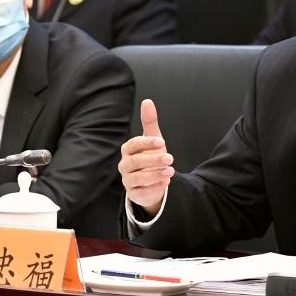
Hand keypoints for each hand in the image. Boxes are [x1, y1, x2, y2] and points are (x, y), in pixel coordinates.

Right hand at [118, 99, 173, 216]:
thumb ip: (150, 122)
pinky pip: (141, 192)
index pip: (133, 144)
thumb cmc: (151, 157)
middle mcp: (125, 165)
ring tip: (171, 171)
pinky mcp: (133, 194)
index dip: (146, 143)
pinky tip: (166, 182)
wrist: (153, 181)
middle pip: (135, 161)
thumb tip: (147, 101)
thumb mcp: (153, 139)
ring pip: (138, 178)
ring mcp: (128, 180)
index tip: (161, 141)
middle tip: (170, 158)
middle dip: (153, 159)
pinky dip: (154, 187)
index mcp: (128, 150)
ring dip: (155, 174)